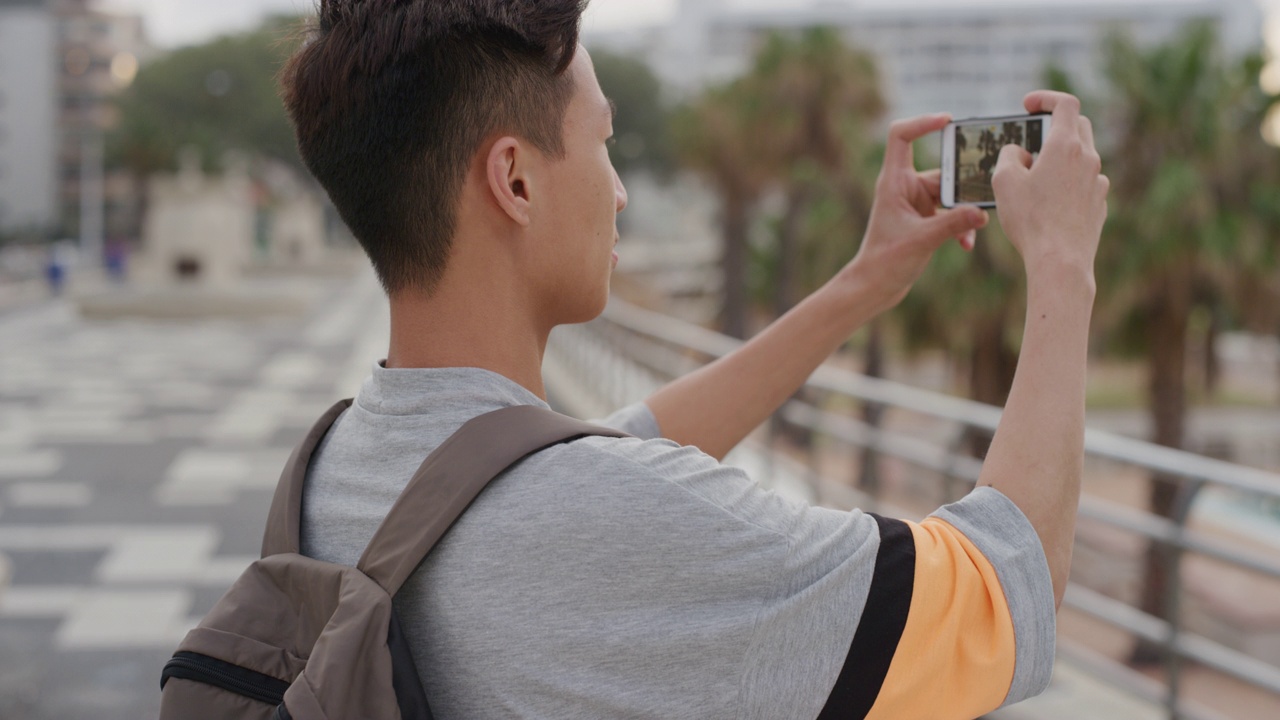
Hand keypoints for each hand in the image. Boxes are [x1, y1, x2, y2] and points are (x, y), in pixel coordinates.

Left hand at [842, 113, 989, 312]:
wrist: (875, 286)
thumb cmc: (886, 261)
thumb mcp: (922, 240)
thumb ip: (953, 224)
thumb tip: (982, 213)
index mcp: (894, 181)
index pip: (901, 136)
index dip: (922, 122)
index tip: (948, 121)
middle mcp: (904, 187)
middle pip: (941, 171)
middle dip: (963, 184)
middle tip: (984, 194)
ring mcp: (915, 202)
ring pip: (951, 195)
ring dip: (965, 212)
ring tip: (976, 228)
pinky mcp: (924, 219)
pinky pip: (951, 213)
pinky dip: (960, 226)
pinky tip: (966, 245)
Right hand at [992, 91, 1109, 280]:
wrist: (1060, 260)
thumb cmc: (1030, 220)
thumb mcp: (1003, 181)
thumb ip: (1009, 155)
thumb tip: (1019, 152)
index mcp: (1065, 146)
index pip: (1065, 103)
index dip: (1046, 98)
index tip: (1029, 105)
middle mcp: (1088, 158)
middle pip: (1078, 126)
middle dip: (1055, 126)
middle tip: (1032, 141)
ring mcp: (1098, 182)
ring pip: (1082, 156)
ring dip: (1061, 159)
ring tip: (1036, 180)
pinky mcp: (1099, 203)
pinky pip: (1085, 183)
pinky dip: (1069, 183)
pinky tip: (1051, 204)